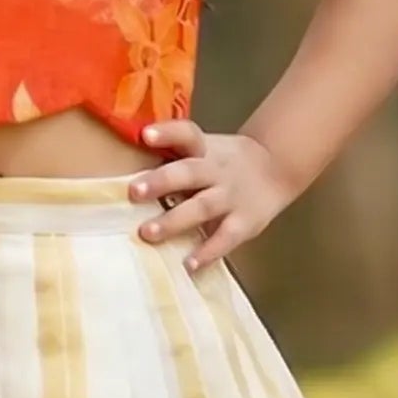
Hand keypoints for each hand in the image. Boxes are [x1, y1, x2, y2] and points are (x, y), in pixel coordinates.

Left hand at [129, 120, 293, 271]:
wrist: (276, 168)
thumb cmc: (223, 163)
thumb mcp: (205, 150)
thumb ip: (175, 158)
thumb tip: (122, 168)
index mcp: (205, 149)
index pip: (187, 134)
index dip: (167, 133)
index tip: (144, 134)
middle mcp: (217, 170)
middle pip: (189, 172)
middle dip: (161, 181)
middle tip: (133, 192)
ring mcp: (231, 197)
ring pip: (202, 206)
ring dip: (174, 220)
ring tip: (148, 233)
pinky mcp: (245, 223)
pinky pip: (225, 238)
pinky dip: (208, 252)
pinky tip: (188, 264)